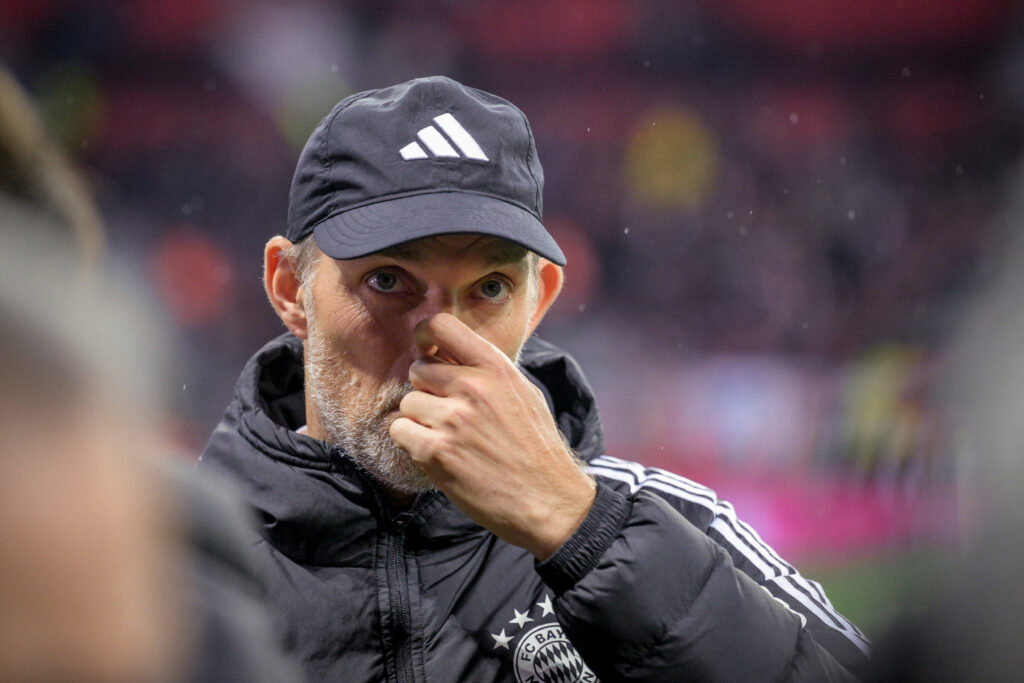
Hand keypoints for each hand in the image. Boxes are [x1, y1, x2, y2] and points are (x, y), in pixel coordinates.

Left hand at [389, 313, 595, 558]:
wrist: (549, 500)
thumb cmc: (536, 449)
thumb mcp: (523, 393)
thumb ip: (487, 371)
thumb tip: (450, 356)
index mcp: (496, 368)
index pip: (441, 325)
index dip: (426, 336)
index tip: (428, 351)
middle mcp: (473, 387)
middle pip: (418, 369)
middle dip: (426, 391)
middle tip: (446, 413)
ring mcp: (453, 419)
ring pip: (407, 404)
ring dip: (419, 421)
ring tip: (446, 438)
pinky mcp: (436, 451)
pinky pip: (399, 432)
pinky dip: (412, 444)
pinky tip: (437, 454)